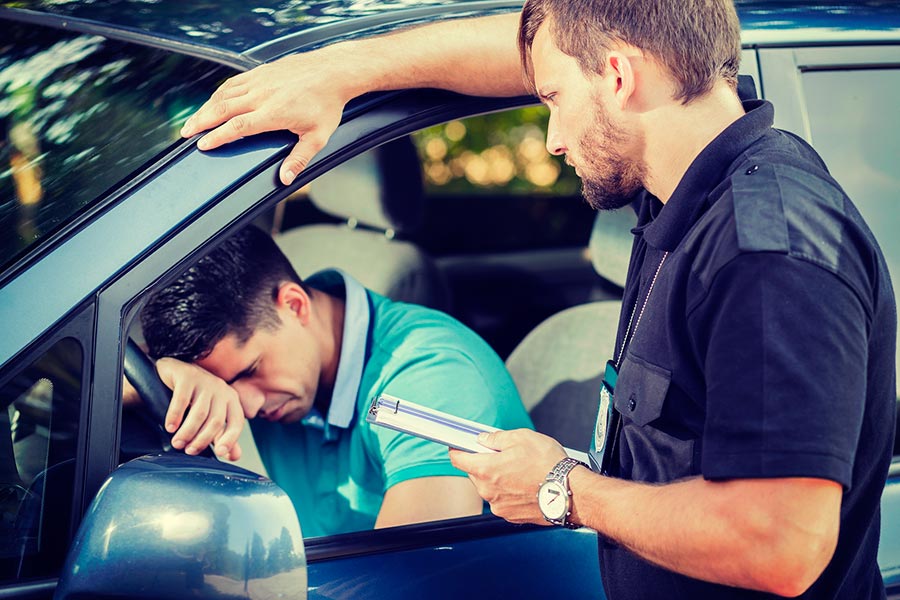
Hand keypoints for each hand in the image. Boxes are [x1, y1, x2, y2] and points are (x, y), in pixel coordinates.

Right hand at [155, 358, 243, 460]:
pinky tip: (170, 427)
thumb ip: (222, 436)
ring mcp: (205, 381)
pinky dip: (175, 416)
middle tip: (187, 451)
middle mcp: (221, 389)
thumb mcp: (211, 417)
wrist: (175, 372)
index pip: (236, 422)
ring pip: (199, 413)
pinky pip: (182, 399)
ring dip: (187, 432)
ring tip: (177, 443)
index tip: (220, 453)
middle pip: (216, 420)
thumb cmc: (195, 399)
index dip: (230, 439)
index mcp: (231, 400)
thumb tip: (235, 456)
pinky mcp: (187, 376)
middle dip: (202, 440)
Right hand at [180, 46, 353, 184]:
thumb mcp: (317, 137)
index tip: (203, 145)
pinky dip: (219, 93)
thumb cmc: (327, 105)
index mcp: (274, 113)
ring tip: (193, 121)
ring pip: (224, 94)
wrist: (333, 71)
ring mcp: (260, 80)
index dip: (218, 136)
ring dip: (206, 107)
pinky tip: (213, 102)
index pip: (238, 126)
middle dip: (201, 122)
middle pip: (222, 108)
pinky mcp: (260, 71)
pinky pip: (233, 83)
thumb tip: (285, 179)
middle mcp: (262, 94)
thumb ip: (299, 158)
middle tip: (185, 133)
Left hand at [449, 429, 566, 524]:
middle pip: (474, 473)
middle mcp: (488, 491)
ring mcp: (499, 506)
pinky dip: (508, 491)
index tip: (459, 444)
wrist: (571, 493)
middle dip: (483, 462)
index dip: (457, 449)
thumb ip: (497, 437)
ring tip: (520, 469)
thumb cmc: (548, 464)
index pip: (458, 459)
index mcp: (486, 470)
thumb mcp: (522, 437)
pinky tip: (525, 483)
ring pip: (489, 488)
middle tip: (502, 454)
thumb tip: (484, 438)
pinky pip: (502, 500)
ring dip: (497, 478)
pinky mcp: (511, 516)